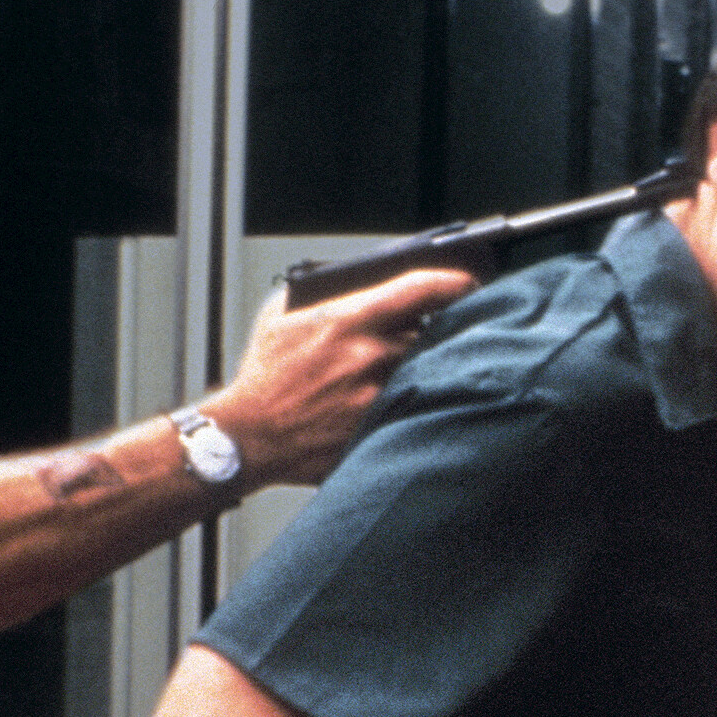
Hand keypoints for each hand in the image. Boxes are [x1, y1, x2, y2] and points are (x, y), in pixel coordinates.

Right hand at [202, 268, 474, 486]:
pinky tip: (388, 402)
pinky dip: (406, 400)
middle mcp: (368, 357)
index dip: (454, 281)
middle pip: (433, 333)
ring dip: (419, 367)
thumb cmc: (264, 377)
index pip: (422, 289)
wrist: (249, 437)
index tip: (467, 282)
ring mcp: (377, 397)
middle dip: (435, 331)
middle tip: (433, 332)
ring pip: (424, 372)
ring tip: (397, 371)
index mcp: (347, 320)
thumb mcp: (281, 316)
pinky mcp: (378, 428)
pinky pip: (409, 406)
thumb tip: (355, 279)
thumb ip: (319, 290)